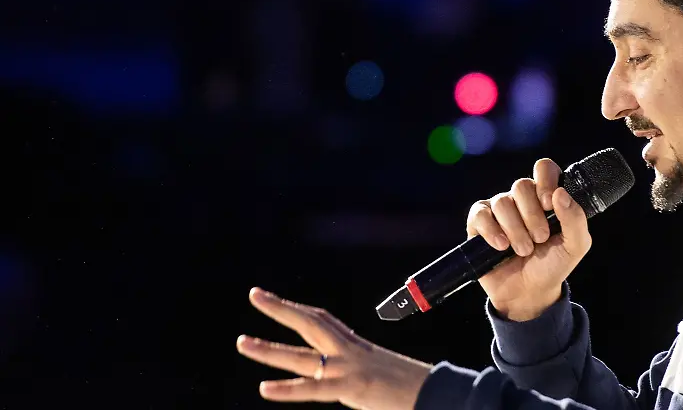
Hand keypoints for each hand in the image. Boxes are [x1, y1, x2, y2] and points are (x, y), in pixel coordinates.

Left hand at [236, 287, 431, 409]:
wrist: (436, 393)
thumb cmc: (411, 388)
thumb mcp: (379, 373)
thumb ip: (356, 371)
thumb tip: (338, 375)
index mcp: (356, 347)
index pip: (322, 321)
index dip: (296, 309)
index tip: (272, 299)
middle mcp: (350, 352)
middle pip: (310, 323)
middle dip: (281, 308)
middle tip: (254, 294)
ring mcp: (349, 369)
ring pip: (302, 356)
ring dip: (269, 349)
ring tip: (242, 342)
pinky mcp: (352, 389)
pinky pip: (315, 389)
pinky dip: (288, 389)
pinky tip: (265, 389)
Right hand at [467, 158, 591, 320]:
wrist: (529, 292)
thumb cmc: (553, 265)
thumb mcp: (575, 245)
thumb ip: (575, 219)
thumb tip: (560, 193)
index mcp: (546, 197)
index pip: (544, 169)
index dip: (546, 181)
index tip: (549, 205)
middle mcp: (522, 199)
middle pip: (522, 185)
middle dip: (533, 215)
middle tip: (540, 239)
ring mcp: (499, 209)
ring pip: (502, 201)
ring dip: (515, 229)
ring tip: (524, 250)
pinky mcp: (479, 223)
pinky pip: (480, 214)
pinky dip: (492, 230)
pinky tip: (502, 246)